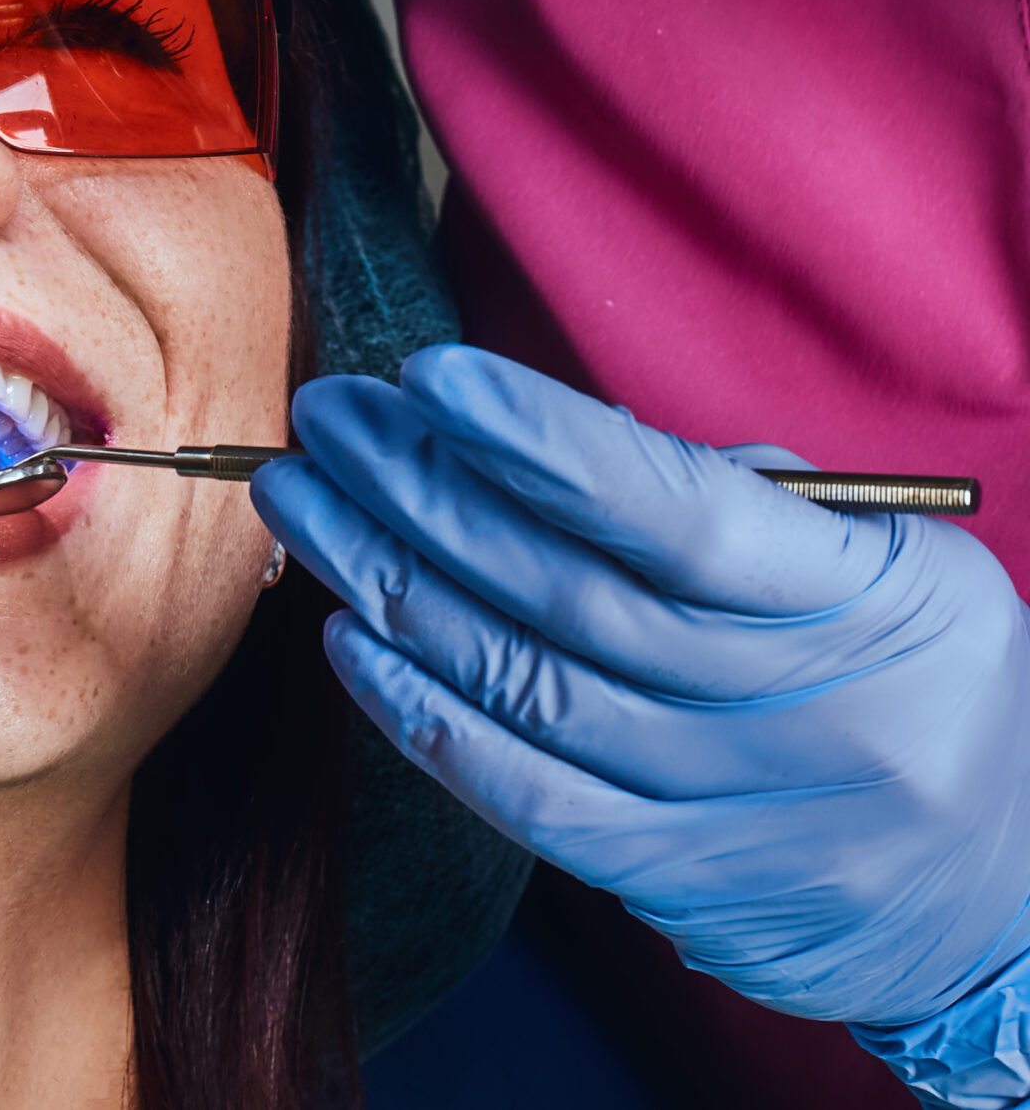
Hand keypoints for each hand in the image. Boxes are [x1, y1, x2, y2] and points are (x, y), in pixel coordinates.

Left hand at [252, 346, 1029, 1095]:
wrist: (1005, 888)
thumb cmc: (918, 680)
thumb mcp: (889, 563)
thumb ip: (745, 500)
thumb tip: (561, 439)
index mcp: (861, 602)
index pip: (677, 514)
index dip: (541, 442)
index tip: (430, 375)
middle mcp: (795, 711)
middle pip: (565, 587)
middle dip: (420, 488)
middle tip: (328, 416)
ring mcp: (730, 807)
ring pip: (521, 682)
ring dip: (388, 580)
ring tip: (304, 499)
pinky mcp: (673, 881)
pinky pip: (521, 794)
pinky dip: (421, 714)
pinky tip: (352, 638)